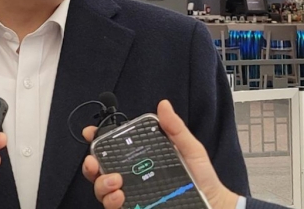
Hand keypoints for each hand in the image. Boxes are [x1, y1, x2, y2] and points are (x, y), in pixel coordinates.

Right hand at [81, 100, 239, 208]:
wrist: (213, 205)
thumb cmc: (202, 179)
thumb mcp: (190, 149)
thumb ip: (175, 129)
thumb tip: (163, 105)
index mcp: (141, 160)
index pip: (113, 149)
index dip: (97, 140)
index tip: (90, 133)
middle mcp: (132, 178)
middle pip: (100, 171)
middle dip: (90, 165)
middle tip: (94, 161)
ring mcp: (132, 197)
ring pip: (102, 191)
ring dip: (101, 184)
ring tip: (115, 181)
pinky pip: (113, 208)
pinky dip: (111, 202)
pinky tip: (120, 197)